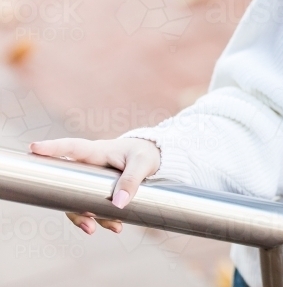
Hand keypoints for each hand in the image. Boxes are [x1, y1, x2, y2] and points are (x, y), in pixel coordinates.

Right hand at [28, 137, 160, 234]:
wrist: (154, 158)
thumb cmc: (145, 153)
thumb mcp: (143, 163)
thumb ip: (132, 180)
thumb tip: (119, 204)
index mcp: (96, 151)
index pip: (72, 148)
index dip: (51, 148)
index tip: (33, 147)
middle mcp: (88, 166)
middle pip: (66, 184)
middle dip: (70, 204)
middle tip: (84, 220)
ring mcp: (90, 181)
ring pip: (77, 201)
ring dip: (83, 216)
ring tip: (94, 229)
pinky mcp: (97, 192)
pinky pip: (92, 207)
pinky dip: (101, 219)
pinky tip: (116, 227)